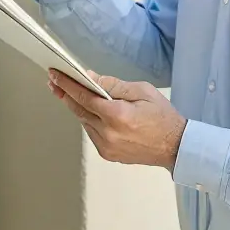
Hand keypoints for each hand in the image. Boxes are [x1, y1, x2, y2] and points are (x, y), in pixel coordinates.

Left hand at [48, 70, 187, 170]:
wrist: (175, 146)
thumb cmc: (163, 117)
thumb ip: (114, 85)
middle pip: (79, 110)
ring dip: (79, 108)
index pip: (84, 96)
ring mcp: (106, 146)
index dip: (67, 84)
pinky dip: (90, 121)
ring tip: (73, 95)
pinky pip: (92, 133)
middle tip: (54, 82)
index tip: (55, 75)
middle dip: (65, 94)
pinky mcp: (107, 154)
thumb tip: (91, 78)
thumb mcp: (143, 92)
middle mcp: (108, 132)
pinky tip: (94, 112)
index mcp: (117, 114)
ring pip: (84, 122)